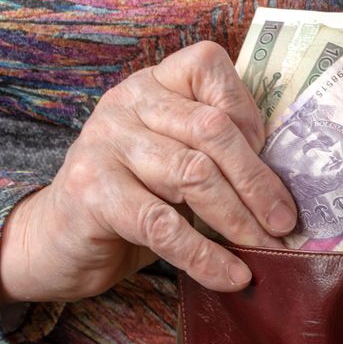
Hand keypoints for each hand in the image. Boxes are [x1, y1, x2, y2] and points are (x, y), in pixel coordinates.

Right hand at [0, 41, 296, 302]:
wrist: (57, 242)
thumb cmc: (132, 201)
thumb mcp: (174, 163)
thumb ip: (214, 154)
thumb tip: (284, 189)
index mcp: (152, 84)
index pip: (207, 67)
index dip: (247, 111)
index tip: (271, 158)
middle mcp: (126, 103)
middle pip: (211, 129)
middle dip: (258, 181)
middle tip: (285, 223)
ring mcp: (104, 144)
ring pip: (192, 175)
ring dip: (239, 220)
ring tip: (266, 249)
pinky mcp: (91, 192)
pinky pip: (163, 225)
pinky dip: (205, 255)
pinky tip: (232, 276)